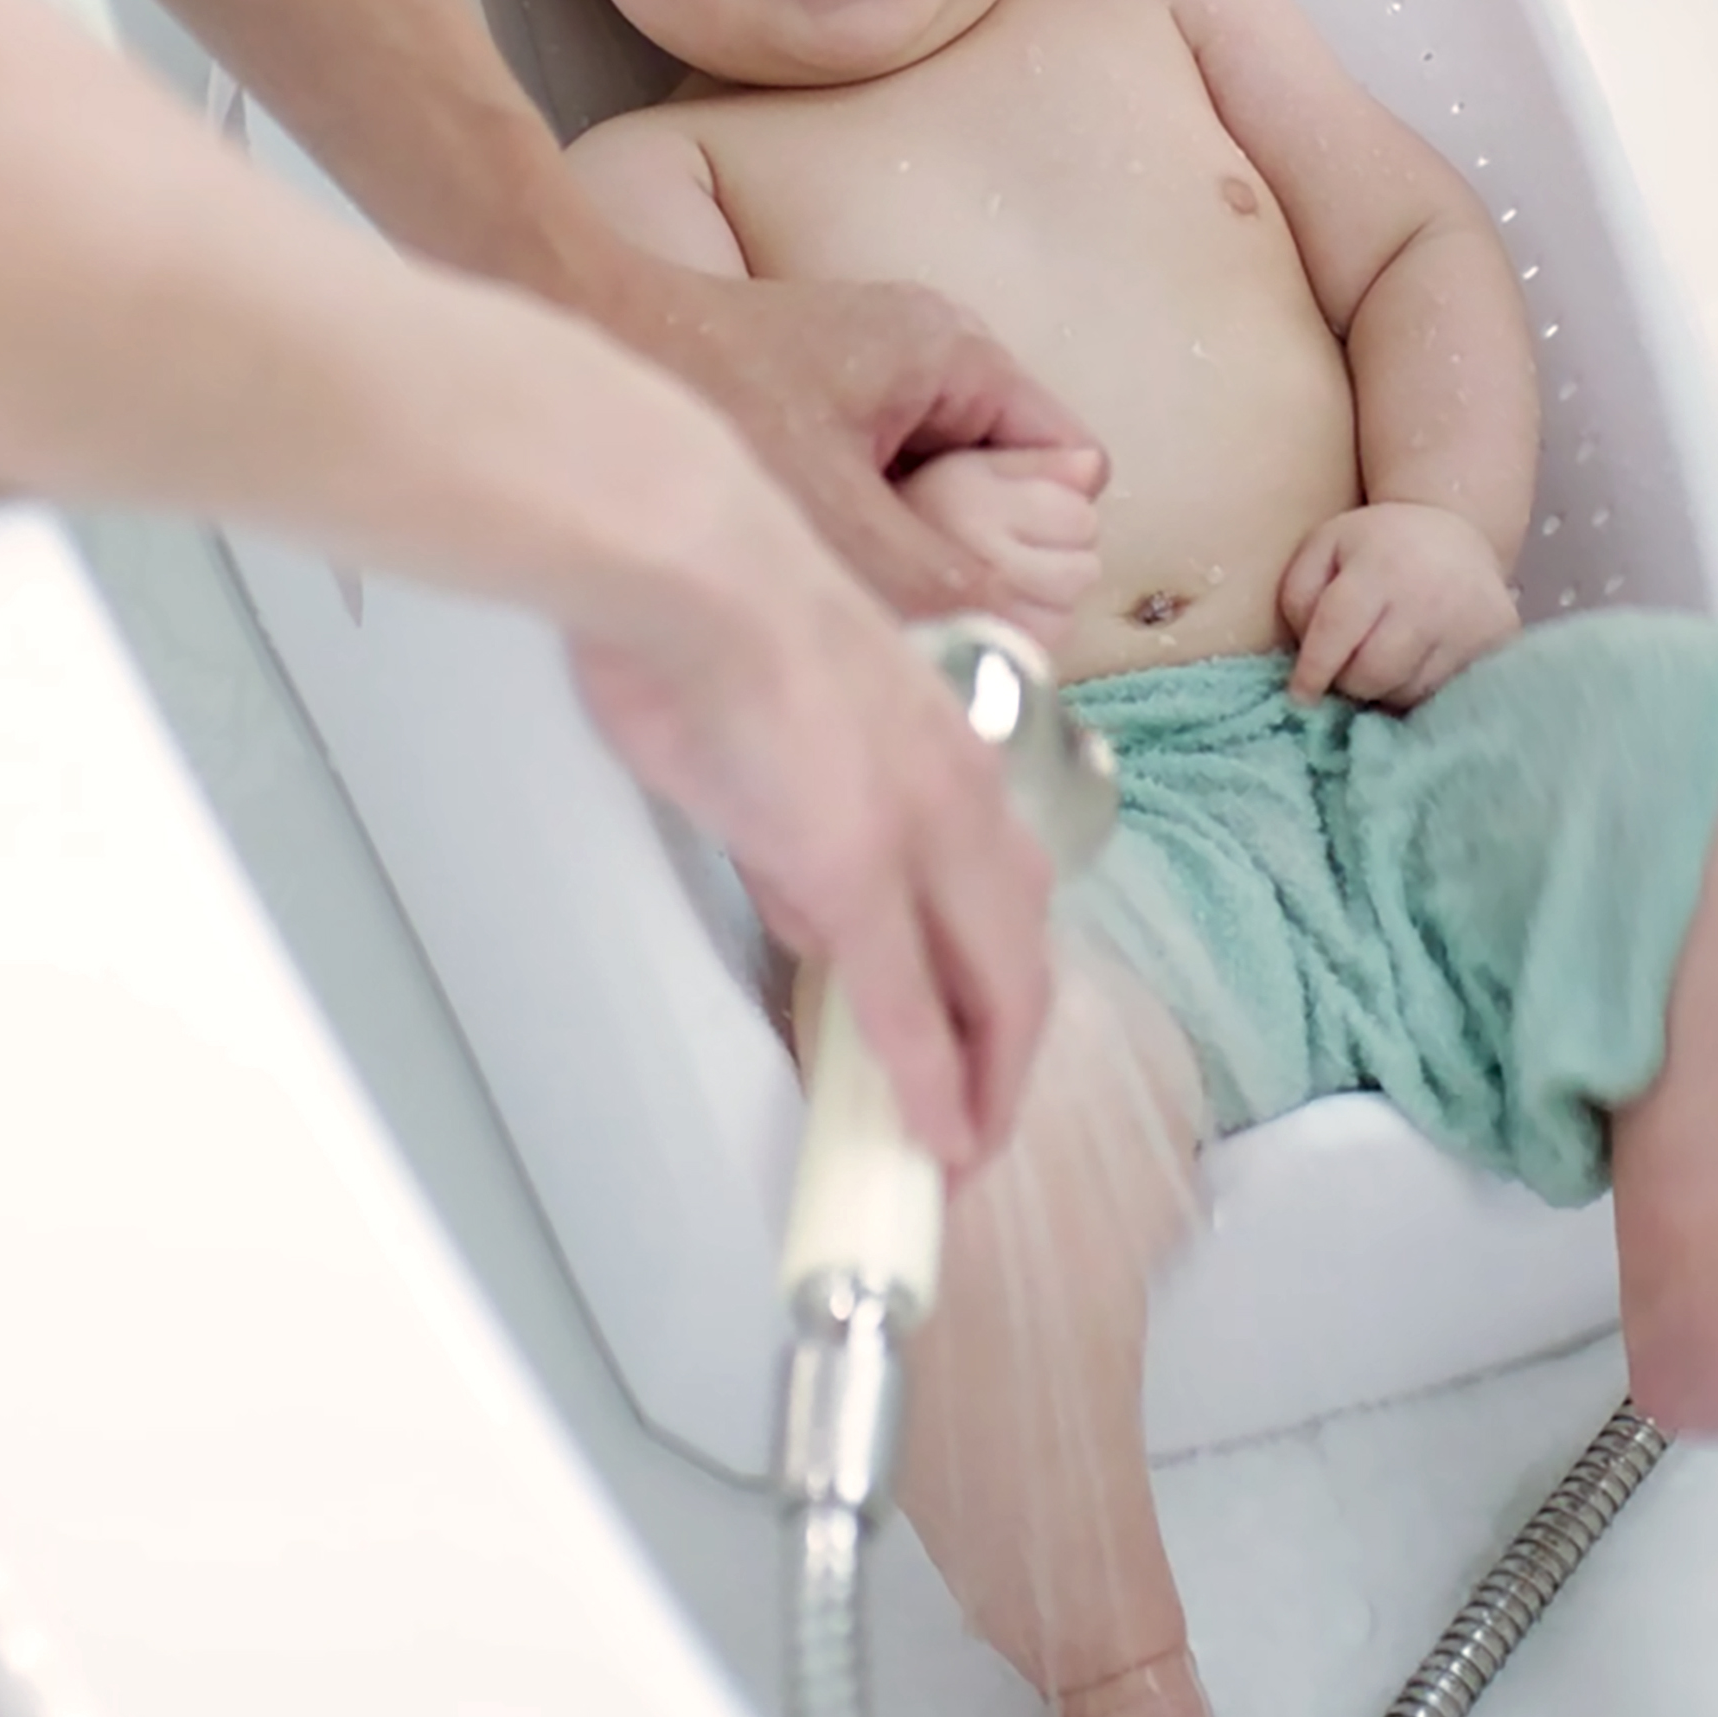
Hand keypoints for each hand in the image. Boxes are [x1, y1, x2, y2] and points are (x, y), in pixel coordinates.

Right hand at [567, 452, 1054, 1171]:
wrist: (697, 567)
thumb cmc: (721, 624)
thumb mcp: (789, 740)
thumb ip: (811, 835)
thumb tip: (816, 916)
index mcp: (948, 759)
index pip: (1004, 902)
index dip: (1000, 992)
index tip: (982, 1049)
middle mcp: (962, 800)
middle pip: (1020, 958)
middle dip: (1010, 1057)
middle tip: (984, 1129)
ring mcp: (918, 837)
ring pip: (990, 986)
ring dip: (982, 1080)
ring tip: (962, 1149)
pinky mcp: (857, 867)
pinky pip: (905, 1002)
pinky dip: (929, 1078)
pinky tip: (934, 1134)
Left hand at [594, 254, 1101, 622]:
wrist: (570, 324)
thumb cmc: (695, 390)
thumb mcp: (838, 520)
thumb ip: (940, 588)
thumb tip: (1016, 663)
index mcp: (958, 356)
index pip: (1072, 471)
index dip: (1044, 549)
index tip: (983, 600)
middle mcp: (928, 364)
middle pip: (1014, 495)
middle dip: (978, 563)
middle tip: (904, 598)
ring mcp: (871, 392)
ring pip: (944, 509)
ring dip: (911, 563)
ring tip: (845, 584)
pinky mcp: (817, 423)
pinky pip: (882, 505)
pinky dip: (860, 548)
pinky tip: (807, 570)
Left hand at [1276, 502, 1520, 709]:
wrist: (1455, 531)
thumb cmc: (1377, 545)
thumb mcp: (1324, 548)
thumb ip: (1299, 597)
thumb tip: (1306, 660)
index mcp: (1378, 565)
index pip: (1336, 630)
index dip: (1313, 671)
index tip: (1301, 696)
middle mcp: (1428, 594)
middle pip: (1372, 674)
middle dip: (1349, 681)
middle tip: (1348, 668)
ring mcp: (1469, 621)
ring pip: (1407, 691)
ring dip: (1386, 687)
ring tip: (1387, 656)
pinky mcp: (1498, 641)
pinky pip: (1444, 693)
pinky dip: (1421, 687)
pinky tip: (1418, 660)